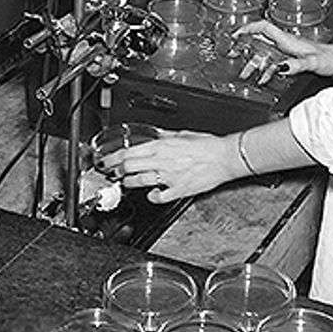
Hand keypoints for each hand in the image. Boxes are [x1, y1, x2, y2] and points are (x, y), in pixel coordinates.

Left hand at [99, 130, 236, 204]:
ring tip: (126, 183)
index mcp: (162, 146)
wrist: (224, 157)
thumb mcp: (183, 134)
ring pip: (140, 182)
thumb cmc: (208, 145)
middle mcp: (162, 161)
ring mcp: (169, 177)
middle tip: (113, 172)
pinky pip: (159, 197)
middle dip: (118, 171)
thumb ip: (166, 136)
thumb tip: (157, 136)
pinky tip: (151, 194)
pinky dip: (152, 196)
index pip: (130, 152)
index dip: (115, 158)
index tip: (108, 161)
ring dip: (129, 183)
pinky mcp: (178, 190)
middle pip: (130, 167)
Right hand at [234, 19, 332, 83]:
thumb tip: (280, 67)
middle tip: (231, 53)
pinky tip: (263, 78)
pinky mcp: (294, 59)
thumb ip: (297, 65)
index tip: (235, 34)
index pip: (264, 28)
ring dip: (253, 61)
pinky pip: (274, 62)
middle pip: (260, 40)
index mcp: (289, 40)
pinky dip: (265, 69)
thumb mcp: (314, 62)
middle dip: (244, 45)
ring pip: (266, 53)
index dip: (248, 28)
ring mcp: (289, 51)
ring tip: (244, 72)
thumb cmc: (332, 58)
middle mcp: (287, 44)